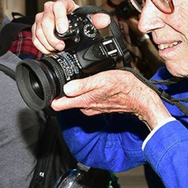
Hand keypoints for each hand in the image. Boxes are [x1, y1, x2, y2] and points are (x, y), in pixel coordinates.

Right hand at [32, 0, 111, 53]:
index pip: (59, 6)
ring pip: (39, 29)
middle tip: (61, 46)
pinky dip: (41, 45)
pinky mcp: (37, 26)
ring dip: (47, 42)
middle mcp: (50, 8)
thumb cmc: (79, 19)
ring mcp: (42, 17)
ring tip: (56, 49)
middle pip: (46, 20)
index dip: (60, 18)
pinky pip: (34, 36)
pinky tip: (49, 50)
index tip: (63, 30)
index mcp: (64, 3)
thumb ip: (97, 20)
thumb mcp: (89, 19)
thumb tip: (105, 20)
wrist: (71, 23)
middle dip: (52, 36)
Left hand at [50, 70, 170, 129]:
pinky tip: (94, 86)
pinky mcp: (100, 106)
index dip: (50, 96)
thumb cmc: (124, 88)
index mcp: (83, 101)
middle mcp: (86, 107)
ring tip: (79, 80)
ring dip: (76, 92)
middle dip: (63, 92)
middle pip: (66, 101)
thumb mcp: (102, 80)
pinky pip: (88, 100)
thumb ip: (82, 85)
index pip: (57, 105)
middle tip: (64, 79)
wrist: (141, 98)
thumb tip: (65, 88)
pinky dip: (88, 94)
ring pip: (77, 100)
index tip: (46, 88)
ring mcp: (93, 108)